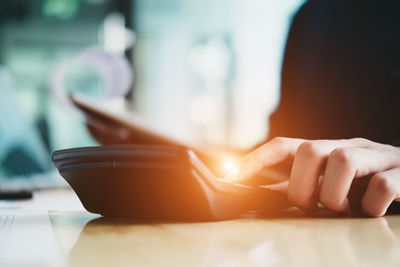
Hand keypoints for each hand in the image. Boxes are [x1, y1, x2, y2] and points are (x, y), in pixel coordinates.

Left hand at [225, 137, 399, 216]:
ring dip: (334, 195)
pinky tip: (368, 213)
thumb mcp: (333, 183)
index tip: (231, 177)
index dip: (256, 159)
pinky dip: (369, 206)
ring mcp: (376, 157)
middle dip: (302, 185)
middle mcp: (348, 147)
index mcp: (328, 150)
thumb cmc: (367, 183)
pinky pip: (381, 185)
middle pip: (309, 150)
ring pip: (342, 160)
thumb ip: (303, 187)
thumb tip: (262, 196)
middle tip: (311, 205)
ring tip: (341, 209)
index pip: (285, 146)